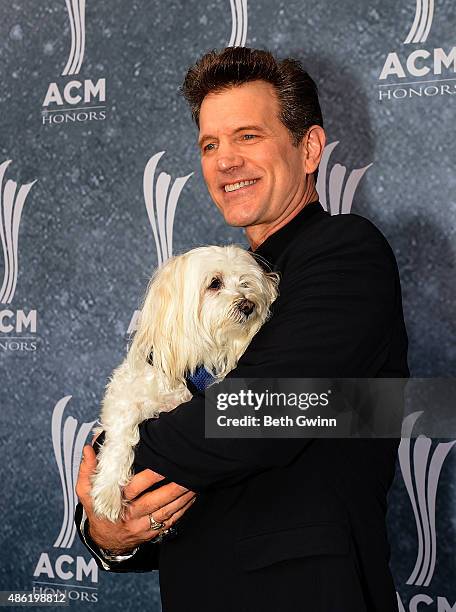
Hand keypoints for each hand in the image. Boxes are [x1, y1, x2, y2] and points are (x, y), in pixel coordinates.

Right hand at [76, 443, 196, 553]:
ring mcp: (143, 527)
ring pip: (166, 513)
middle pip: (155, 502)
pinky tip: (193, 497)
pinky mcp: (153, 533)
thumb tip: (89, 449)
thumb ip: (87, 470)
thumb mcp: (86, 492)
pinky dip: (184, 509)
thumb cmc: (97, 512)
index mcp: (115, 506)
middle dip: (173, 488)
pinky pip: (171, 521)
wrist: (106, 540)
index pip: (134, 490)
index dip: (149, 478)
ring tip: (194, 482)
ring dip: (182, 498)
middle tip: (186, 473)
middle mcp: (131, 518)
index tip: (161, 465)